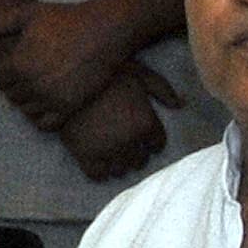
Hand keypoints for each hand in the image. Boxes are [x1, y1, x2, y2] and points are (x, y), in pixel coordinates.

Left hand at [0, 0, 150, 124]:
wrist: (105, 30)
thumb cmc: (65, 19)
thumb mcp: (27, 15)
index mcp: (18, 64)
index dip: (4, 74)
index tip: (15, 68)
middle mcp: (31, 84)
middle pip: (11, 96)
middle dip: (16, 88)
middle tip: (29, 78)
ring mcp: (51, 97)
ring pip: (26, 111)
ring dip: (28, 103)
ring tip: (39, 89)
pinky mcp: (70, 106)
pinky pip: (46, 124)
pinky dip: (42, 118)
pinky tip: (50, 104)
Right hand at [51, 74, 169, 177]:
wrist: (66, 77)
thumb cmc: (106, 73)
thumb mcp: (139, 72)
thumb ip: (161, 87)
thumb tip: (181, 105)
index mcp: (147, 122)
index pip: (158, 144)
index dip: (152, 141)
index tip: (144, 138)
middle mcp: (131, 141)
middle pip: (140, 160)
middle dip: (136, 154)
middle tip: (127, 147)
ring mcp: (107, 149)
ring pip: (120, 170)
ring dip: (119, 164)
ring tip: (113, 156)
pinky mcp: (84, 154)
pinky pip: (97, 175)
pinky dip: (99, 172)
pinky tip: (97, 162)